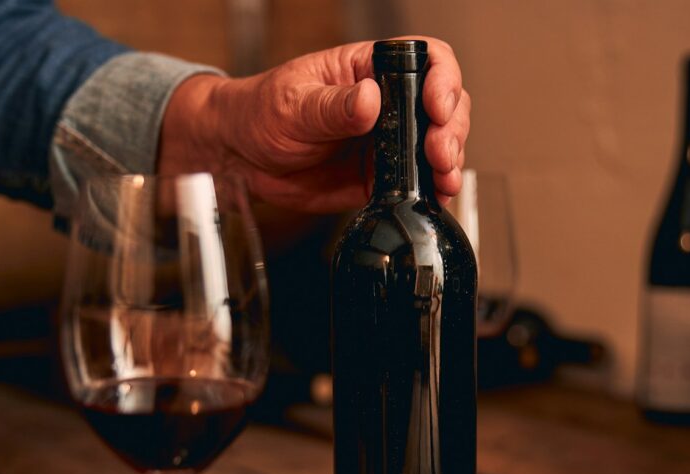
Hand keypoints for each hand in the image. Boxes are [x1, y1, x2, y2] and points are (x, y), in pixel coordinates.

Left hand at [157, 37, 469, 212]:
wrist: (239, 158)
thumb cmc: (259, 113)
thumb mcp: (292, 104)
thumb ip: (333, 106)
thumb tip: (370, 100)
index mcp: (368, 70)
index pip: (424, 59)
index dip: (442, 80)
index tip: (435, 107)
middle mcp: (387, 103)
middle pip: (444, 104)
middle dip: (451, 129)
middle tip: (438, 152)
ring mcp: (386, 141)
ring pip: (438, 145)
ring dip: (449, 163)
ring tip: (442, 178)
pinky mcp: (380, 177)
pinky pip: (417, 183)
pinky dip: (432, 192)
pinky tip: (433, 198)